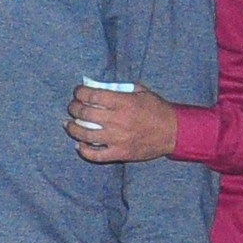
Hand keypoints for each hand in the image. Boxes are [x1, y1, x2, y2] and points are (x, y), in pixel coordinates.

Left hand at [65, 83, 180, 164]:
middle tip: (72, 107)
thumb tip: (98, 86)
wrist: (175, 132)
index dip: (80, 92)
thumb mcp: (141, 91)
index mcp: (123, 102)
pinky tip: (79, 145)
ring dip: (73, 128)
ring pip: (85, 135)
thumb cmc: (157, 109)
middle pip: (85, 114)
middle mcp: (118, 120)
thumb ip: (120, 88)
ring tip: (68, 124)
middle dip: (74, 108)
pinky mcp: (120, 154)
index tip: (77, 92)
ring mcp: (118, 139)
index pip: (92, 95)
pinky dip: (84, 150)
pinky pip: (96, 155)